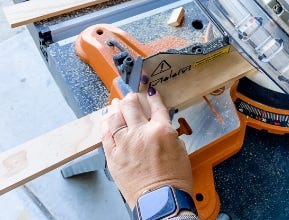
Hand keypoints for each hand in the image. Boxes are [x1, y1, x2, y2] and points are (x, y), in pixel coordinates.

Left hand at [101, 90, 192, 207]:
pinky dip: (105, 124)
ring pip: (115, 117)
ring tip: (116, 104)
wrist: (161, 200)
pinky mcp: (113, 156)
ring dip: (116, 107)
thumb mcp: (180, 149)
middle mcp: (141, 133)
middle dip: (131, 98)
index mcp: (161, 130)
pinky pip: (105, 135)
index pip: (156, 106)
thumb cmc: (174, 179)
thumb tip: (159, 123)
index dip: (153, 96)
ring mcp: (125, 144)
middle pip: (131, 106)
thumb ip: (167, 132)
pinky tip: (106, 119)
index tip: (150, 91)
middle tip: (131, 96)